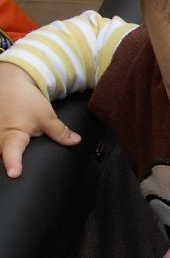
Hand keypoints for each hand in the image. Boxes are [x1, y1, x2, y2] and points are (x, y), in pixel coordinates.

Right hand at [0, 61, 80, 177]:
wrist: (10, 83)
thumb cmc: (25, 99)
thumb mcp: (46, 116)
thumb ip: (60, 132)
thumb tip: (75, 141)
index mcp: (12, 134)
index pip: (11, 151)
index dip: (13, 163)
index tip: (14, 173)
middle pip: (0, 156)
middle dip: (8, 164)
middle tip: (17, 173)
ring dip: (3, 156)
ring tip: (13, 166)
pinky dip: (2, 150)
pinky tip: (5, 155)